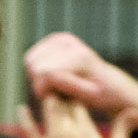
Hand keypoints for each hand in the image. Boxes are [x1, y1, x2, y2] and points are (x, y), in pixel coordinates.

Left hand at [14, 95, 135, 137]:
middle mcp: (66, 129)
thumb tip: (135, 110)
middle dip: (61, 90)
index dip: (77, 89)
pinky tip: (22, 108)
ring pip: (46, 109)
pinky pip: (29, 129)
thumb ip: (123, 128)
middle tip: (59, 82)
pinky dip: (25, 117)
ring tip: (46, 89)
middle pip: (60, 100)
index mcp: (85, 128)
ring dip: (47, 99)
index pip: (78, 99)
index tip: (77, 84)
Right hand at [21, 32, 137, 126]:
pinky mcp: (55, 38)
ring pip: (30, 60)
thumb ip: (68, 86)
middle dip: (40, 83)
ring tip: (56, 85)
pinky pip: (31, 57)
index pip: (43, 73)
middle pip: (34, 66)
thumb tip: (47, 75)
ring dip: (38, 77)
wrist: (108, 82)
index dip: (43, 91)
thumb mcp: (88, 96)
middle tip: (56, 92)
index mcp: (78, 56)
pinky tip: (52, 76)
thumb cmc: (99, 94)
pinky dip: (37, 70)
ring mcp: (61, 37)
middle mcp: (69, 42)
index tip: (54, 99)